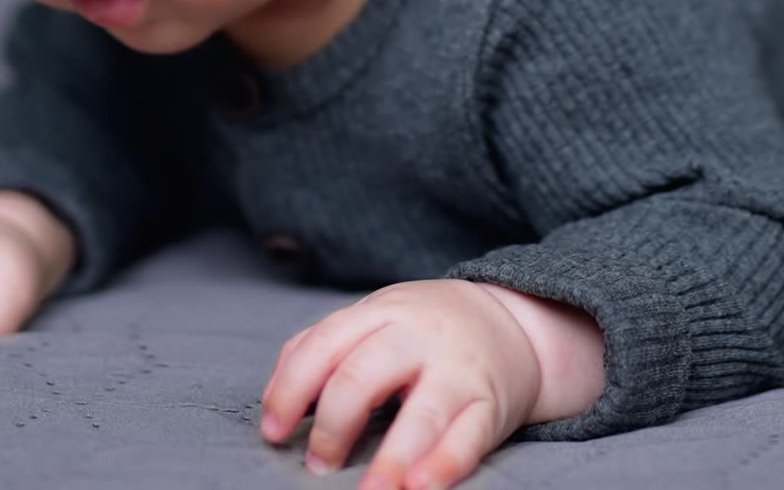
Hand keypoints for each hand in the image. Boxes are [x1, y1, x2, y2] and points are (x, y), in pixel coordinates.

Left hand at [260, 278, 541, 489]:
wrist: (510, 322)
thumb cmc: (423, 331)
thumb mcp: (376, 318)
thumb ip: (323, 347)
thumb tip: (275, 400)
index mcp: (383, 312)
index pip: (326, 343)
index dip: (291, 388)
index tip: (274, 431)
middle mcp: (420, 336)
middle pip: (366, 373)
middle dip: (334, 423)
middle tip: (317, 466)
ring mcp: (459, 370)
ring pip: (423, 411)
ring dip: (392, 457)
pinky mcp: (491, 404)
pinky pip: (469, 437)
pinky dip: (444, 464)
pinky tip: (419, 487)